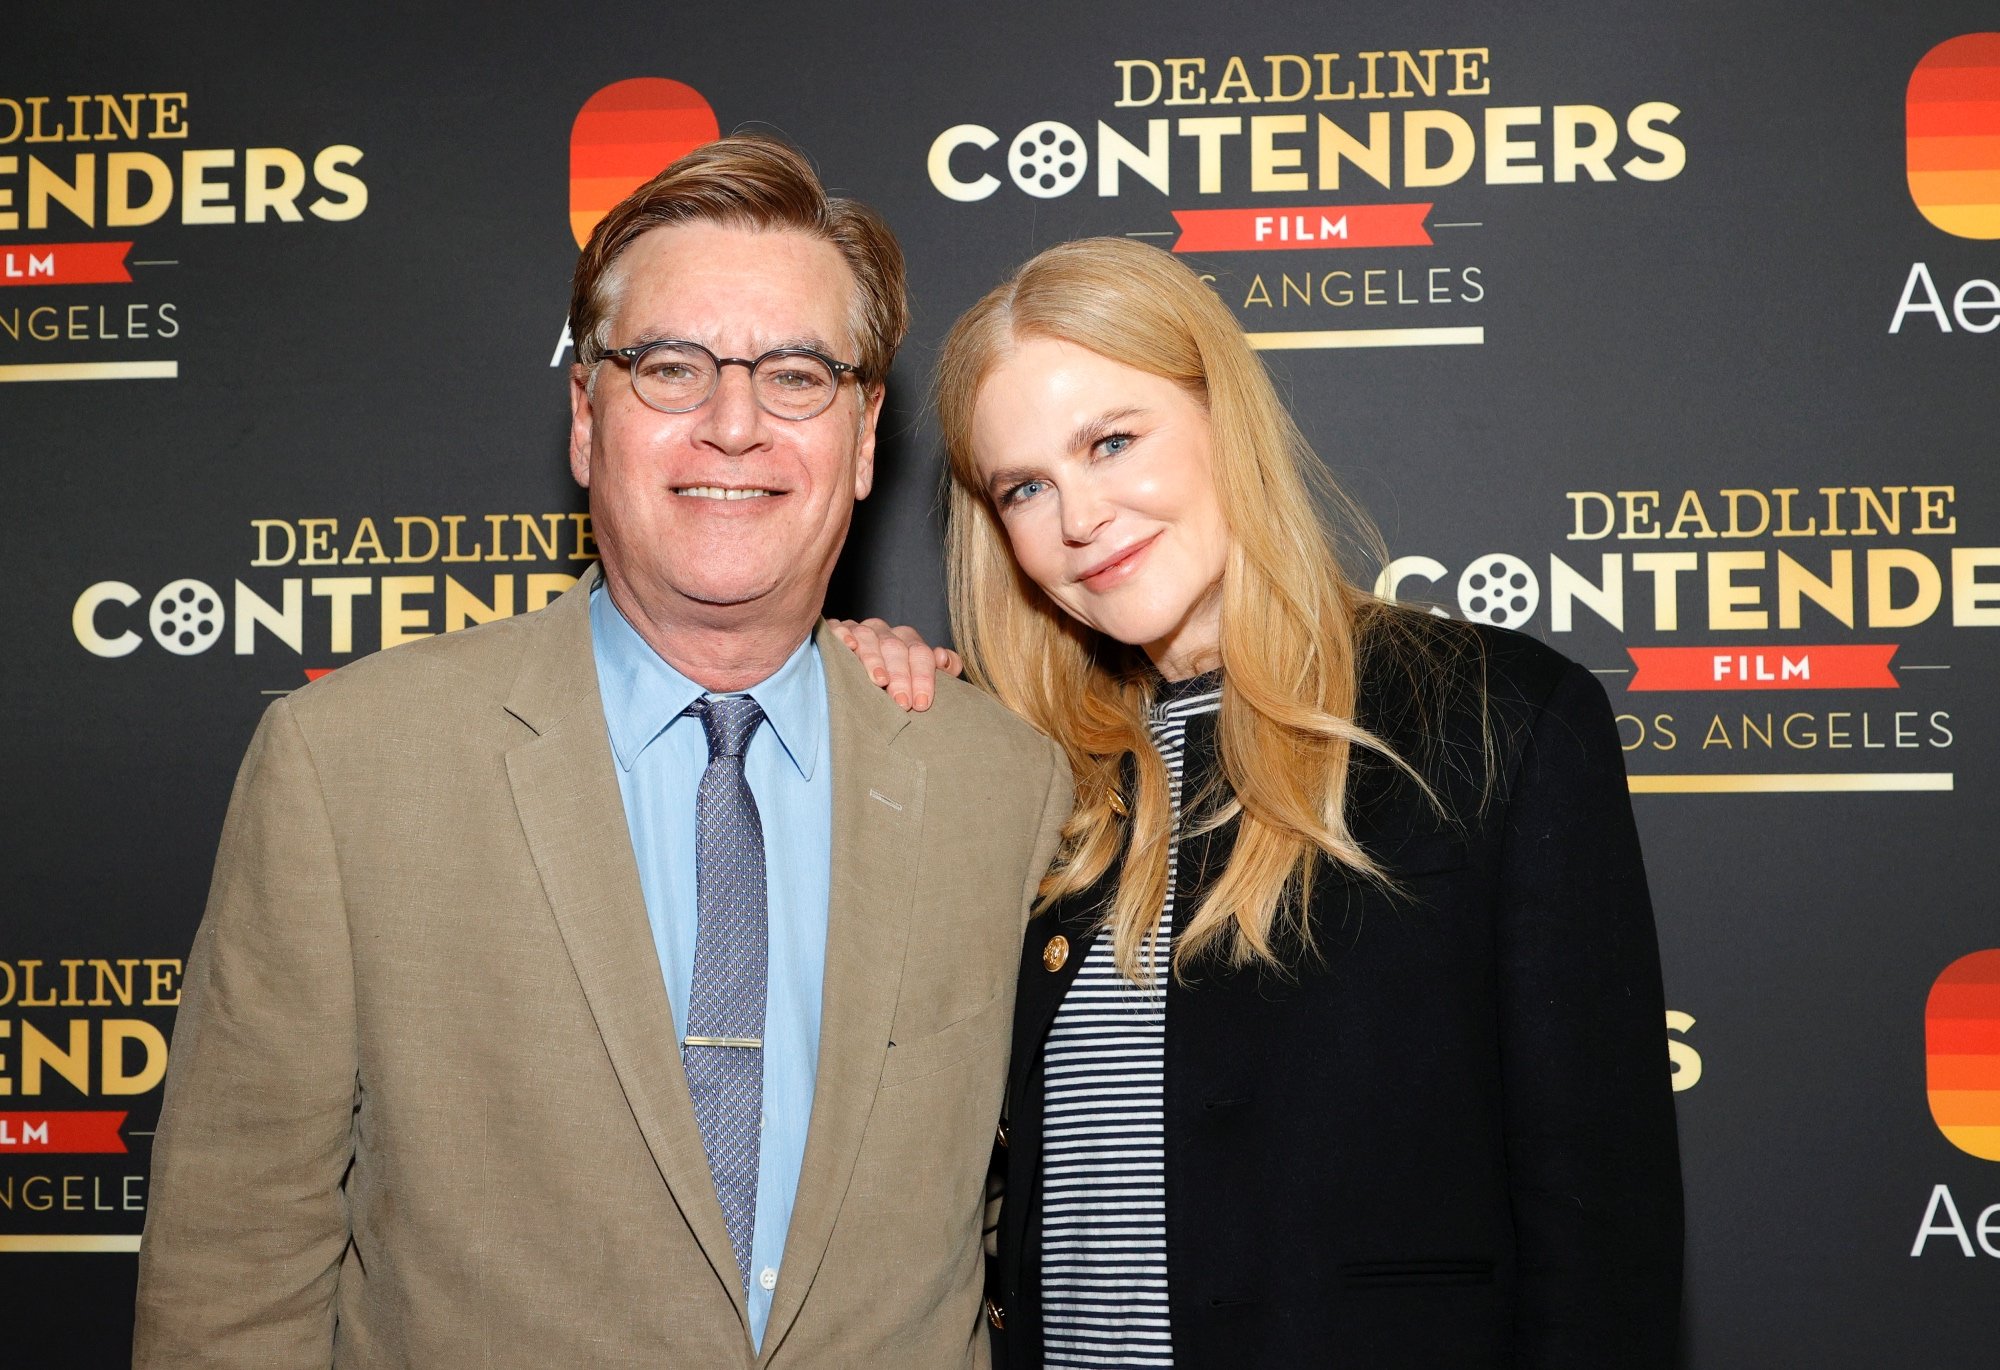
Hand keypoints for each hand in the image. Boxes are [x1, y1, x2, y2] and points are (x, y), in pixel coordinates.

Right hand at [826, 618, 962, 710]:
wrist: (853, 677)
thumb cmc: (891, 684)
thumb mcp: (917, 679)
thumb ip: (939, 671)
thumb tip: (944, 658)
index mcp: (908, 641)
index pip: (920, 653)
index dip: (923, 678)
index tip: (921, 704)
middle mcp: (885, 633)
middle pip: (896, 647)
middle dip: (901, 676)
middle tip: (902, 702)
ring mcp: (861, 630)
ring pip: (870, 638)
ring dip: (875, 659)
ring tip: (879, 681)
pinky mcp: (836, 630)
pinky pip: (841, 628)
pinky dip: (846, 636)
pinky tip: (850, 647)